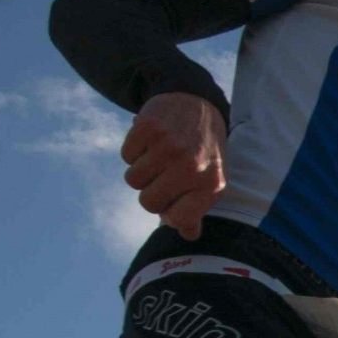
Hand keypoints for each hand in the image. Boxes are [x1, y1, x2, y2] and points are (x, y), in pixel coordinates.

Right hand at [121, 92, 229, 237]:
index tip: (173, 198)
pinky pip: (126, 156)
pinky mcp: (150, 128)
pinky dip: (134, 149)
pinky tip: (151, 140)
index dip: (168, 211)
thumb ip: (197, 209)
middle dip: (151, 190)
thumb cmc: (203, 149)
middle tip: (165, 172)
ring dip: (141, 170)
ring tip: (159, 154)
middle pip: (148, 202)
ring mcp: (170, 146)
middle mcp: (192, 166)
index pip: (176, 219)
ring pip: (133, 180)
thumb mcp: (211, 179)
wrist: (197, 102)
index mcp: (211, 184)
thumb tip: (188, 235)